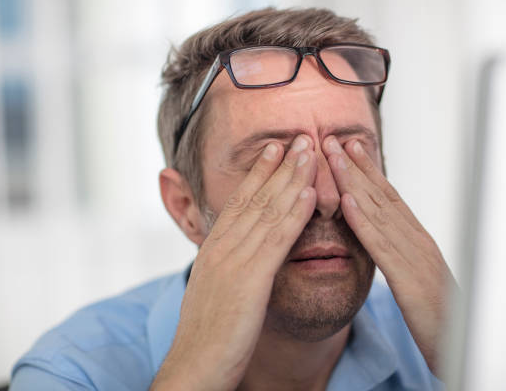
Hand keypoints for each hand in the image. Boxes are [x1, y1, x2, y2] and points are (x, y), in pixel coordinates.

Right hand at [151, 135, 316, 390]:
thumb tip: (241, 255)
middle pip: (255, 197)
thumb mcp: (215, 291)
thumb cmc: (207, 337)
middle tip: (300, 136)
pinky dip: (294, 214)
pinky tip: (311, 194)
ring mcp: (234, 262)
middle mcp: (222, 248)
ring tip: (311, 151)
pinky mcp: (249, 282)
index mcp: (214, 250)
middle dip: (281, 165)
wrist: (194, 367)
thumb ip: (228, 267)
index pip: (239, 202)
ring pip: (268, 211)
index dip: (259, 173)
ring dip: (293, 178)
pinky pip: (277, 241)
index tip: (275, 149)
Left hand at [322, 136, 456, 375]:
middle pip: (383, 196)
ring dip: (354, 182)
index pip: (390, 198)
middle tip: (332, 139)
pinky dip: (364, 222)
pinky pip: (383, 247)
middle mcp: (418, 242)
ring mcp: (416, 259)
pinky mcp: (411, 281)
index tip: (349, 148)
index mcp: (419, 242)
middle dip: (355, 165)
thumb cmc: (444, 320)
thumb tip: (388, 243)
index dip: (368, 171)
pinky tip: (346, 203)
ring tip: (333, 157)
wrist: (467, 349)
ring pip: (380, 213)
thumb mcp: (419, 283)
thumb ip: (404, 259)